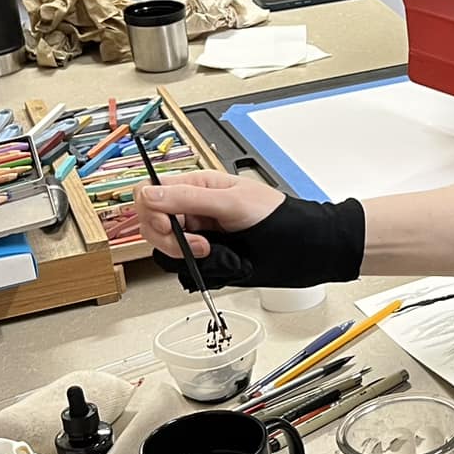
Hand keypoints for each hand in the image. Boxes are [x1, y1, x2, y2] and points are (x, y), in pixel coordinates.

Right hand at [138, 172, 366, 288]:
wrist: (304, 248)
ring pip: (164, 247)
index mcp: (197, 186)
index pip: (150, 192)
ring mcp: (198, 233)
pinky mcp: (206, 256)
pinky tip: (216, 261)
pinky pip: (182, 264)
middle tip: (196, 244)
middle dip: (167, 238)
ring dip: (182, 253)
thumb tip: (149, 193)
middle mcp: (193, 209)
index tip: (171, 225)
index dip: (152, 211)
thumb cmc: (278, 218)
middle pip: (151, 222)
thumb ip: (188, 199)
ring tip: (211, 252)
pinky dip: (195, 266)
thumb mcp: (232, 203)